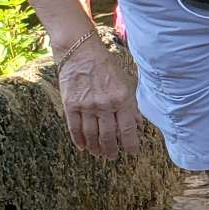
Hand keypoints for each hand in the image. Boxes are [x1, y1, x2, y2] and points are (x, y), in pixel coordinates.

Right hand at [59, 37, 143, 160]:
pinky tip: (83, 147)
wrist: (80, 52)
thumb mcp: (126, 83)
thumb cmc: (107, 66)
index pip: (128, 129)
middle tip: (112, 157)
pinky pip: (75, 128)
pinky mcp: (70, 104)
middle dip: (111, 150)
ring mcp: (86, 106)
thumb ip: (132, 105)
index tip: (132, 153)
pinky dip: (79, 140)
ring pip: (92, 135)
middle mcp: (105, 104)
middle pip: (109, 136)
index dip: (130, 145)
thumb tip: (138, 125)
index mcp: (122, 99)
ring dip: (96, 148)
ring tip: (99, 154)